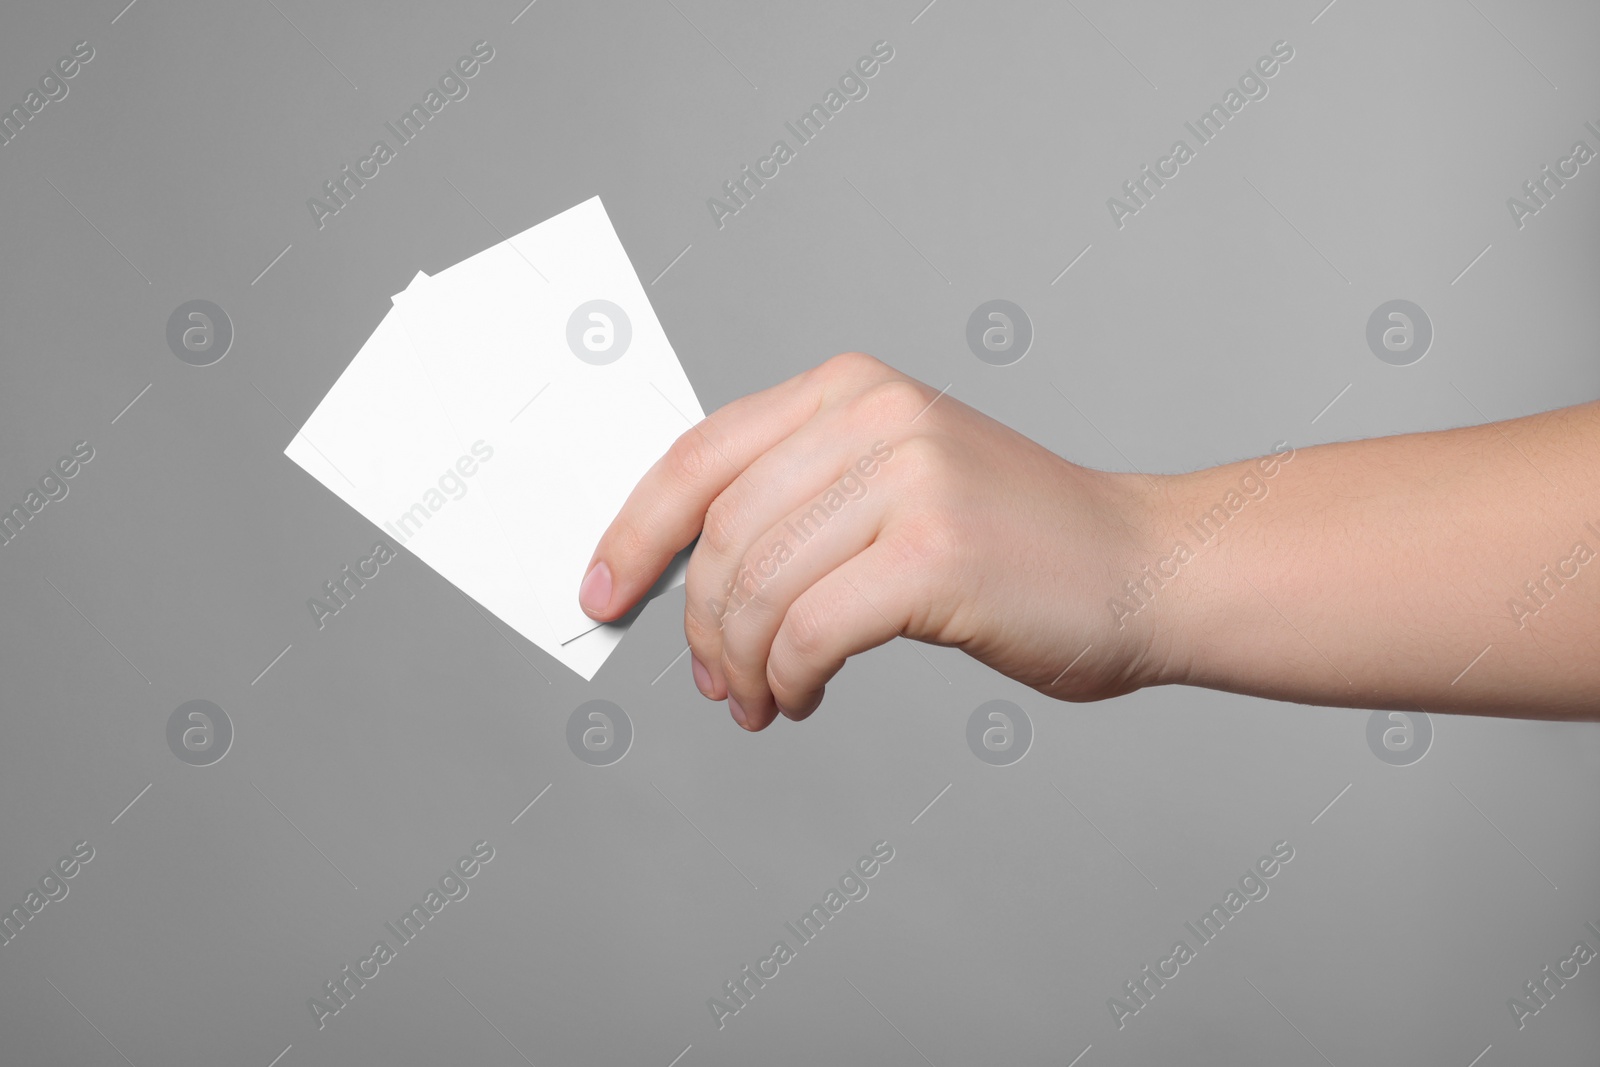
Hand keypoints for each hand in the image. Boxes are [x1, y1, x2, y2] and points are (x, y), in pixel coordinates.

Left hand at [578, 352, 1168, 730]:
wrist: (1144, 568)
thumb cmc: (1014, 544)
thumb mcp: (895, 482)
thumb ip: (798, 500)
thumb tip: (680, 572)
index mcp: (851, 390)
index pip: (698, 456)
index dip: (633, 531)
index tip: (600, 591)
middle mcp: (875, 416)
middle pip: (719, 535)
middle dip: (695, 625)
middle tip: (712, 681)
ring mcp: (909, 479)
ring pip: (753, 589)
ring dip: (739, 665)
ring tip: (758, 698)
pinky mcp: (934, 554)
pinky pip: (806, 633)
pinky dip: (787, 680)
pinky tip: (803, 697)